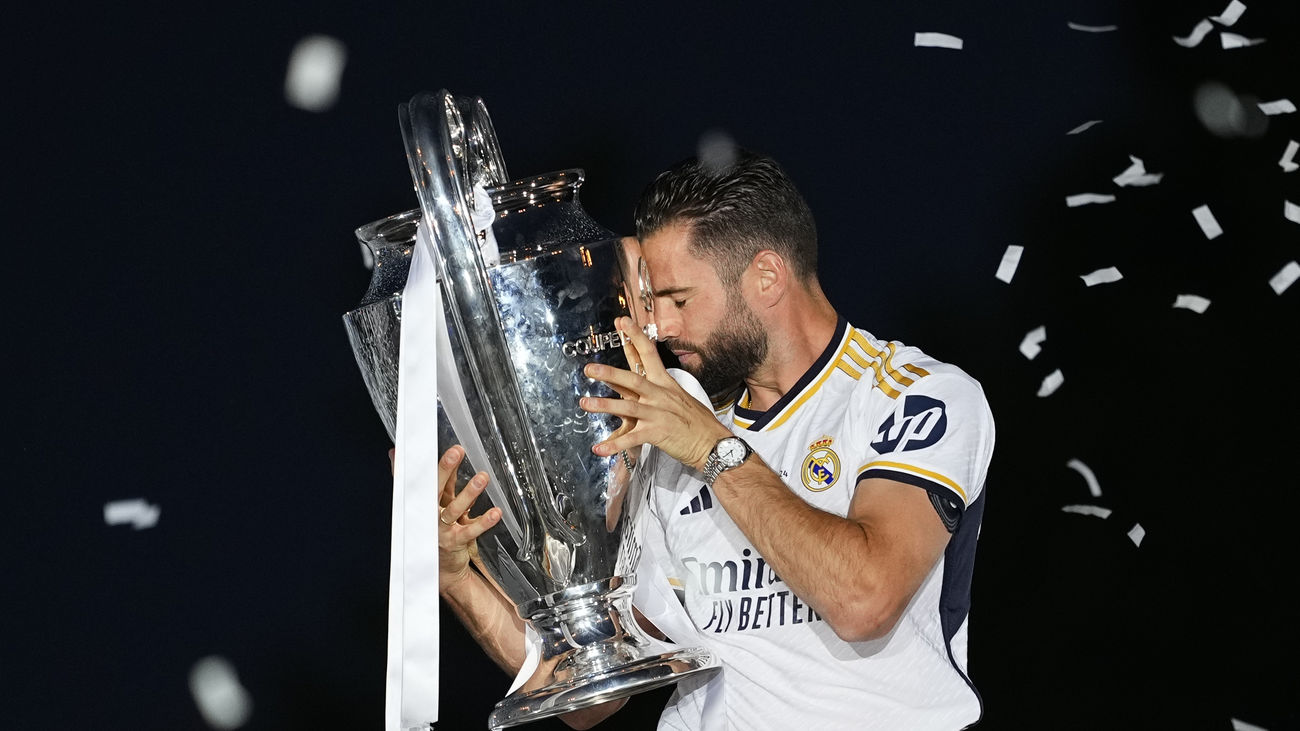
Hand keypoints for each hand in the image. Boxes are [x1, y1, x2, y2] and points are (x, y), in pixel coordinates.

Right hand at [431, 446, 500, 592]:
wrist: (442, 566)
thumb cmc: (436, 529)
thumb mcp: (427, 503)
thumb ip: (419, 479)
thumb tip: (394, 453)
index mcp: (426, 501)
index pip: (427, 477)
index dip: (432, 461)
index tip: (437, 445)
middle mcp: (431, 513)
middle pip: (436, 488)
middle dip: (445, 469)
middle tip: (456, 451)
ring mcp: (442, 528)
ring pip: (454, 509)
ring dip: (468, 493)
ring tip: (482, 478)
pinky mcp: (454, 541)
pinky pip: (470, 530)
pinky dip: (483, 522)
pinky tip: (495, 512)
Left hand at [581, 316, 729, 470]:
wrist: (713, 443)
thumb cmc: (697, 421)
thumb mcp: (679, 397)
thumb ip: (659, 389)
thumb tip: (646, 379)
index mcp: (665, 383)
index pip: (649, 354)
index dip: (635, 337)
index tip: (622, 322)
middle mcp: (660, 395)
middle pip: (633, 379)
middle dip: (610, 372)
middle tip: (589, 368)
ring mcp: (658, 414)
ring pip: (627, 407)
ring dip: (604, 405)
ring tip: (584, 403)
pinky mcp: (657, 433)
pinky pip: (631, 439)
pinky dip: (614, 445)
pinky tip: (599, 448)